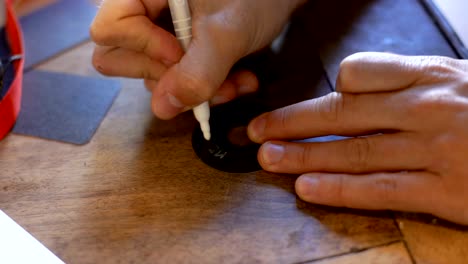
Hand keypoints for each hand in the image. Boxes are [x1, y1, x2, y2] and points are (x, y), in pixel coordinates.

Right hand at [90, 0, 304, 118]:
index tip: (180, 55)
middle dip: (167, 78)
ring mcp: (158, 31)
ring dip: (194, 89)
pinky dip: (205, 85)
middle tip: (205, 81)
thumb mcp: (227, 34)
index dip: (144, 49)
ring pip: (153, 74)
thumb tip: (162, 108)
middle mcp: (142, 10)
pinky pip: (175, 77)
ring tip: (235, 83)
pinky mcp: (176, 46)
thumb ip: (196, 72)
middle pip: (120, 56)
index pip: (109, 29)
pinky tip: (238, 80)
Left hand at [248, 52, 467, 224]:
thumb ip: (409, 81)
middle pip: (342, 114)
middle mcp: (426, 109)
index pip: (360, 73)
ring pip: (353, 152)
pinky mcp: (445, 191)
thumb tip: (354, 85)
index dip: (325, 90)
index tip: (300, 107)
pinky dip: (339, 189)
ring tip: (268, 158)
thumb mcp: (458, 79)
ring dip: (303, 156)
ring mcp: (434, 150)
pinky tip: (308, 188)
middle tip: (256, 131)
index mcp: (430, 76)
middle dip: (292, 123)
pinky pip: (380, 189)